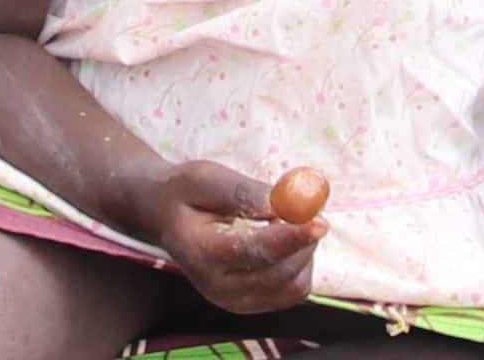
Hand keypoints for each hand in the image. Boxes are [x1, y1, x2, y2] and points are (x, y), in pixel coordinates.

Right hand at [139, 159, 327, 320]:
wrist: (165, 218)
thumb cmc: (183, 193)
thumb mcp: (204, 179)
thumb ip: (242, 192)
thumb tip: (282, 203)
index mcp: (202, 254)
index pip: (255, 251)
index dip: (291, 236)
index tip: (319, 220)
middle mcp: (219, 287)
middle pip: (281, 274)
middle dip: (304, 241)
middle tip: (307, 207)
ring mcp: (236, 302)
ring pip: (293, 285)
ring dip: (304, 252)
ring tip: (288, 221)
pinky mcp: (252, 305)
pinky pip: (293, 291)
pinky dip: (300, 264)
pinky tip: (285, 240)